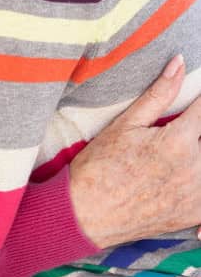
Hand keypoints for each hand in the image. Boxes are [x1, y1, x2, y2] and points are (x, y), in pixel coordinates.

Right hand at [69, 56, 200, 247]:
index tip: (197, 100)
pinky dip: (198, 183)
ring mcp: (197, 195)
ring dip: (198, 151)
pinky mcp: (195, 214)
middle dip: (197, 129)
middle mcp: (195, 169)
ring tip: (180, 151)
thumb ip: (159, 93)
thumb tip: (180, 62)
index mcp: (178, 142)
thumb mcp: (126, 124)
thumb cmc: (100, 166)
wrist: (87, 214)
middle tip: (184, 131)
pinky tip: (187, 176)